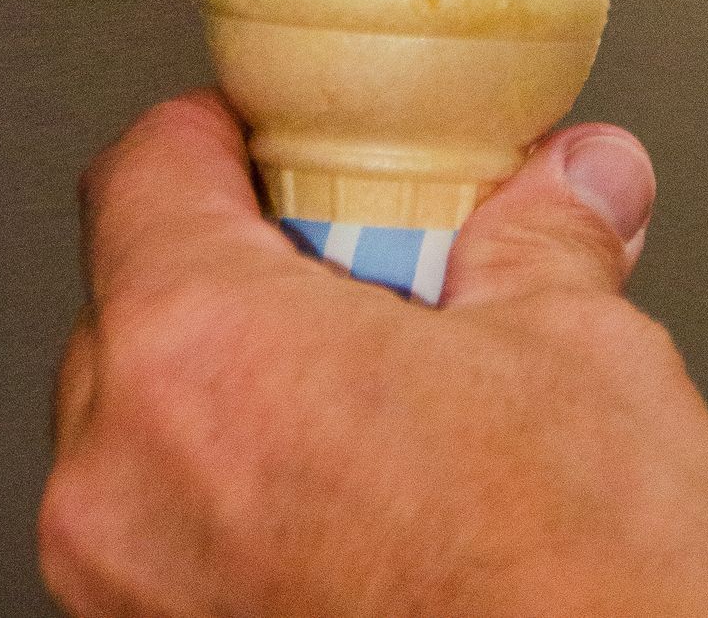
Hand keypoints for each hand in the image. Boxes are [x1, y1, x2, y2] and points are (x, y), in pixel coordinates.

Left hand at [38, 91, 707, 617]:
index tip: (279, 138)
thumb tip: (573, 184)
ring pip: (152, 445)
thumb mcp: (583, 357)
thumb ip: (546, 240)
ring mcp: (134, 607)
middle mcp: (124, 488)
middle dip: (250, 282)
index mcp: (201, 356)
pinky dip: (248, 521)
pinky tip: (369, 524)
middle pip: (139, 309)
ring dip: (247, 412)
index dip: (224, 137)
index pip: (144, 174)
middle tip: (365, 278)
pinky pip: (177, 554)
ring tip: (387, 417)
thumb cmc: (571, 602)